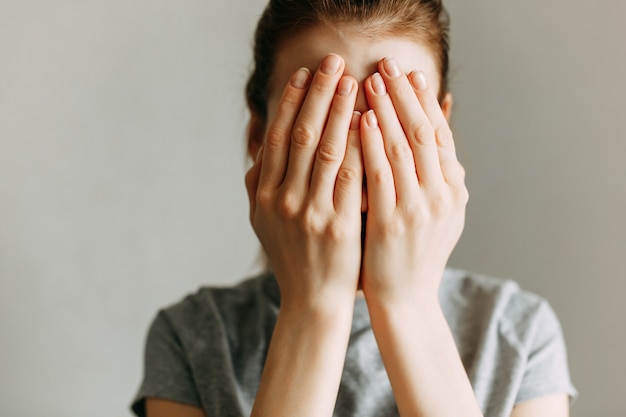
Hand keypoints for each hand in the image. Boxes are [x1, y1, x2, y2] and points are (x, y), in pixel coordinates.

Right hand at [245, 54, 362, 309]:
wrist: (313, 301)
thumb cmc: (292, 259)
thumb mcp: (263, 224)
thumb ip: (257, 188)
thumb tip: (257, 155)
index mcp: (263, 195)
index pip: (278, 137)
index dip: (290, 101)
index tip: (304, 74)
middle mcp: (282, 200)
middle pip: (301, 134)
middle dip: (317, 94)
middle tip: (332, 62)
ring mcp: (309, 212)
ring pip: (326, 149)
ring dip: (340, 111)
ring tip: (354, 81)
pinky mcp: (338, 225)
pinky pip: (350, 176)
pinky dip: (358, 145)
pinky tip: (369, 122)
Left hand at [359, 57, 468, 304]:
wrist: (404, 301)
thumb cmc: (413, 254)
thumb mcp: (437, 214)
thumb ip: (436, 175)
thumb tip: (435, 132)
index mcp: (453, 191)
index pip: (439, 135)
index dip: (424, 102)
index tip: (410, 75)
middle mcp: (442, 196)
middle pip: (423, 132)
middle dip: (405, 95)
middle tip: (388, 65)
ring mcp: (419, 210)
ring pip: (403, 147)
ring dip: (387, 110)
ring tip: (372, 81)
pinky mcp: (393, 222)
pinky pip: (381, 173)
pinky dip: (373, 143)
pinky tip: (362, 119)